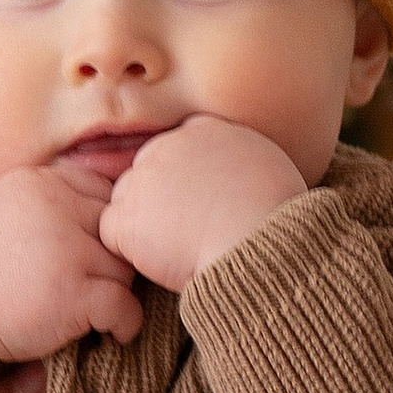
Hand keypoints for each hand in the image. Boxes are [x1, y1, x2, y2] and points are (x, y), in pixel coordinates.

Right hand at [0, 165, 143, 375]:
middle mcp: (55, 208)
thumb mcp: (4, 206)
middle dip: (111, 259)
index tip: (93, 252)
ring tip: (95, 308)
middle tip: (94, 285)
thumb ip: (48, 197)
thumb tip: (105, 203)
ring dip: (115, 292)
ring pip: (124, 268)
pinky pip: (125, 306)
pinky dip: (125, 324)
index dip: (103, 227)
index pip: (103, 192)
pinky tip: (112, 332)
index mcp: (39, 182)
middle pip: (118, 230)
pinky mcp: (73, 294)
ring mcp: (66, 250)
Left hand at [98, 117, 306, 293]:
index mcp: (209, 130)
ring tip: (180, 249)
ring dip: (144, 223)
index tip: (201, 202)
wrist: (260, 244)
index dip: (186, 177)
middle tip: (188, 230)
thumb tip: (240, 179)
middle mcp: (170, 145)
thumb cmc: (278, 220)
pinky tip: (162, 261)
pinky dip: (131, 251)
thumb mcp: (273, 170)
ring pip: (128, 198)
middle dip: (161, 198)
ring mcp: (143, 178)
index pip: (181, 146)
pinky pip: (113, 232)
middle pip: (148, 167)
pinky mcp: (125, 216)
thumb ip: (245, 162)